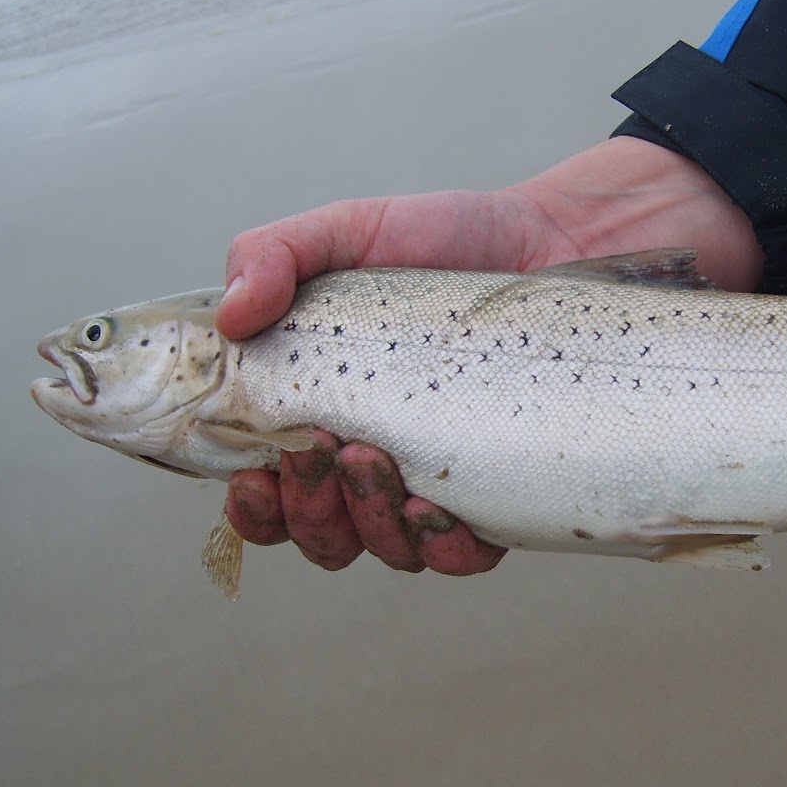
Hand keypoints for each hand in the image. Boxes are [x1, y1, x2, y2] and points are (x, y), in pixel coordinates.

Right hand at [217, 138, 762, 575]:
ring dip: (366, 523)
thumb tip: (229, 317)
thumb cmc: (448, 238)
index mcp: (322, 412)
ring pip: (383, 550)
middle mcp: (374, 460)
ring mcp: (439, 481)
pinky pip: (465, 555)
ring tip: (375, 460)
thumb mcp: (348, 231)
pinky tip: (436, 509)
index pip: (265, 490)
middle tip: (323, 447)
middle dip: (306, 509)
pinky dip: (442, 547)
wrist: (557, 239)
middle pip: (318, 533)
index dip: (250, 504)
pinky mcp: (504, 490)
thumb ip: (274, 254)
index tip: (251, 472)